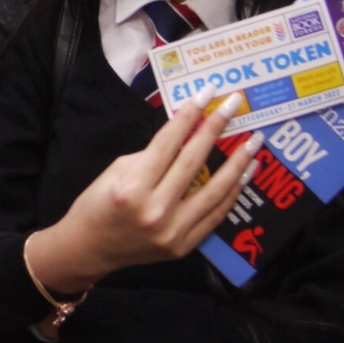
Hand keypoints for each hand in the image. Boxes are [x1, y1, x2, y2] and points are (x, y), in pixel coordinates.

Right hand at [27, 92, 262, 293]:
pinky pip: (215, 215)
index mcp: (132, 188)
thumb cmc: (97, 204)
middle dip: (215, 129)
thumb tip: (185, 138)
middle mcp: (155, 210)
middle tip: (233, 106)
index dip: (188, 116)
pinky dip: (232, 194)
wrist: (90, 248)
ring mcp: (173, 231)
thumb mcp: (116, 171)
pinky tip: (244, 175)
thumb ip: (152, 157)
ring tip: (254, 142)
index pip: (168, 144)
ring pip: (214, 191)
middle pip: (193, 162)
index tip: (205, 94)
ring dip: (237, 164)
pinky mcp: (184, 246)